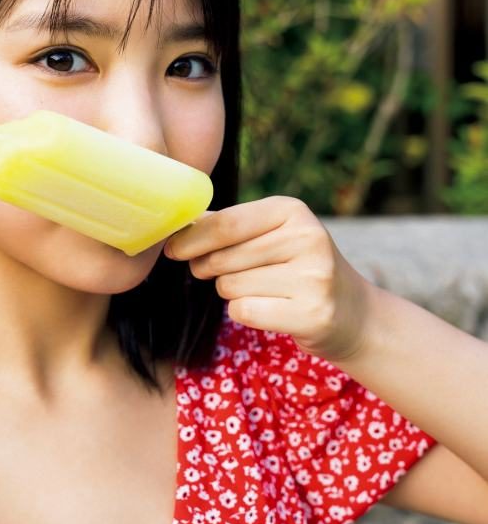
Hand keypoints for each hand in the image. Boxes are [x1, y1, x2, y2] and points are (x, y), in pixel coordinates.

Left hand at [164, 196, 372, 363]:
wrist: (351, 312)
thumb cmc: (296, 267)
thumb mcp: (271, 234)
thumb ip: (228, 225)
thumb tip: (179, 222)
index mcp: (292, 210)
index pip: (226, 222)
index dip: (192, 239)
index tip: (172, 249)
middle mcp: (307, 238)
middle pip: (223, 257)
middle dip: (210, 268)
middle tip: (223, 273)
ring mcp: (313, 277)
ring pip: (230, 286)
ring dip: (232, 292)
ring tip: (262, 290)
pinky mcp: (312, 313)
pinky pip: (244, 311)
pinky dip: (246, 312)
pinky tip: (270, 309)